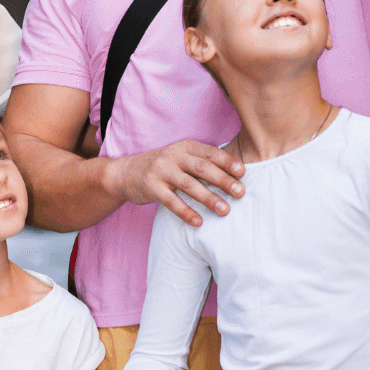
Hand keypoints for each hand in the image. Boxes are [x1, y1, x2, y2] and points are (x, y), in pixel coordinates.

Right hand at [103, 140, 244, 225]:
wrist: (125, 173)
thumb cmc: (162, 167)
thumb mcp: (179, 157)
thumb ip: (200, 162)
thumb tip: (234, 175)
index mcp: (184, 146)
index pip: (209, 152)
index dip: (227, 162)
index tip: (243, 173)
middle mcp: (173, 155)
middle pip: (202, 168)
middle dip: (223, 180)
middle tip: (241, 193)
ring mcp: (161, 171)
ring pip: (189, 185)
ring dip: (209, 198)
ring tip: (225, 210)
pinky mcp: (151, 187)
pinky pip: (172, 201)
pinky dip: (186, 212)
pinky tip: (199, 222)